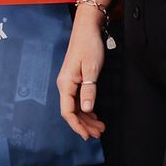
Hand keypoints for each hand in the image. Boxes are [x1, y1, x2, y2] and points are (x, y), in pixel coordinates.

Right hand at [57, 10, 106, 139]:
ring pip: (76, 107)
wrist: (87, 29)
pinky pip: (78, 99)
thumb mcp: (91, 69)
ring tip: (100, 127)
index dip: (77, 126)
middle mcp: (65, 85)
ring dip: (87, 118)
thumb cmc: (88, 46)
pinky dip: (87, 109)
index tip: (87, 136)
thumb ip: (89, 90)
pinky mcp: (75, 80)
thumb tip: (87, 110)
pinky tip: (95, 115)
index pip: (68, 112)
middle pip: (72, 112)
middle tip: (99, 134)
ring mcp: (69, 82)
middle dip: (84, 125)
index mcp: (66, 83)